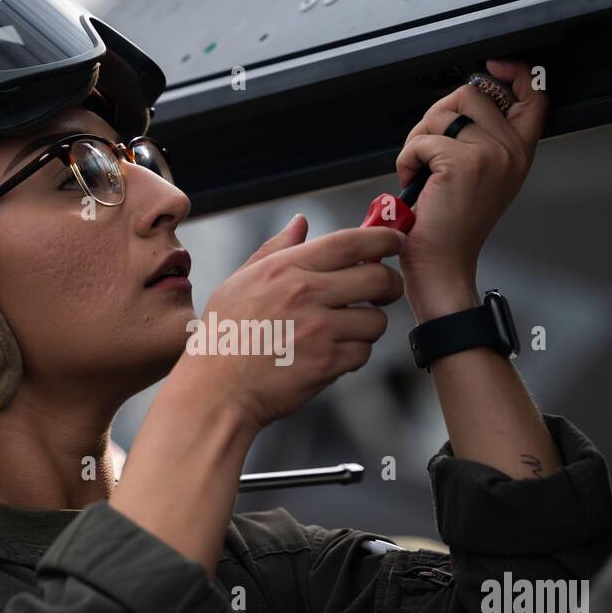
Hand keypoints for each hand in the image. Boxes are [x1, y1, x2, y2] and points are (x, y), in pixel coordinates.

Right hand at [176, 215, 404, 430]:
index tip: (395, 241)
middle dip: (390, 285)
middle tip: (384, 291)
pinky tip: (331, 355)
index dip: (383, 238)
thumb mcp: (240, 281)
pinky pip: (363, 353)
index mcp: (286, 268)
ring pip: (376, 321)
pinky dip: (354, 355)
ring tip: (344, 331)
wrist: (216, 389)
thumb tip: (301, 223)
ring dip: (368, 326)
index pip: (351, 242)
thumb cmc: (225, 336)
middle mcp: (305, 294)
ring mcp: (319, 330)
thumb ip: (275, 249)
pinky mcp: (327, 363)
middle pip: (378, 279)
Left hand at [396, 59, 547, 321]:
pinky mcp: (462, 163)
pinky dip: (407, 159)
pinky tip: (415, 181)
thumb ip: (483, 137)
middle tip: (430, 151)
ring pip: (443, 113)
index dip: (514, 72)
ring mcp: (490, 155)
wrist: (442, 264)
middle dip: (438, 116)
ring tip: (423, 169)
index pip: (533, 95)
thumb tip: (467, 98)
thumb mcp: (480, 175)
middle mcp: (511, 152)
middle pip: (471, 94)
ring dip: (420, 138)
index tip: (492, 67)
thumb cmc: (452, 226)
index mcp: (519, 152)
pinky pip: (422, 139)